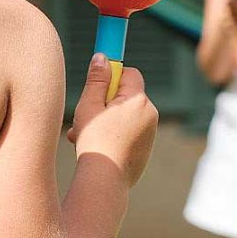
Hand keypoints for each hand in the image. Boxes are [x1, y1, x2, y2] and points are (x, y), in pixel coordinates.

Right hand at [67, 54, 158, 187]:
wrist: (105, 180)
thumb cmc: (95, 140)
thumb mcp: (89, 104)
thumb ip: (97, 79)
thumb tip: (103, 57)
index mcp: (138, 100)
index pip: (130, 73)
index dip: (113, 77)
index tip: (99, 84)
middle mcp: (150, 114)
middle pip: (126, 95)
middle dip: (106, 102)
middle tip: (87, 114)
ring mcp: (150, 133)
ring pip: (126, 115)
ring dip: (107, 119)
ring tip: (86, 134)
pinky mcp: (146, 149)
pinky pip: (130, 132)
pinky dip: (115, 134)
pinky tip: (98, 145)